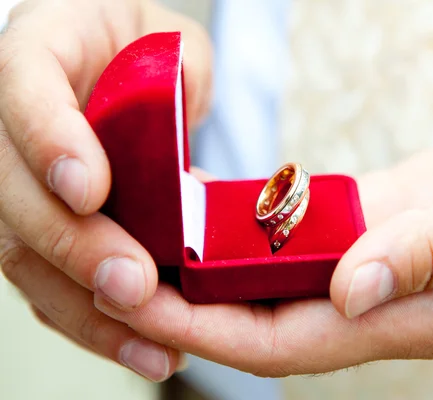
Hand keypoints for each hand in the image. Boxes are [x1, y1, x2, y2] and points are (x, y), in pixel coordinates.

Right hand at [0, 0, 210, 380]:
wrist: (117, 66)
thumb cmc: (143, 48)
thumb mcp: (171, 42)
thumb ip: (180, 78)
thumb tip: (182, 160)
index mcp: (38, 53)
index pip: (22, 93)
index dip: (49, 142)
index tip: (90, 191)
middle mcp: (9, 123)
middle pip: (14, 194)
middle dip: (75, 247)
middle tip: (133, 285)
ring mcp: (17, 181)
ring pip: (25, 253)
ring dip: (86, 306)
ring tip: (150, 345)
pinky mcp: (37, 227)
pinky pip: (48, 282)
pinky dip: (91, 322)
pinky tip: (139, 347)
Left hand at [93, 112, 432, 376]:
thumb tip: (352, 285)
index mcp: (413, 314)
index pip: (295, 341)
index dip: (219, 335)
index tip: (154, 312)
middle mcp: (380, 294)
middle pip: (268, 316)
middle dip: (194, 306)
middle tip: (122, 274)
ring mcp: (375, 256)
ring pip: (279, 275)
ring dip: (215, 267)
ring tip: (150, 243)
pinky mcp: (377, 218)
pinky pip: (304, 231)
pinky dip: (257, 226)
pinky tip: (218, 211)